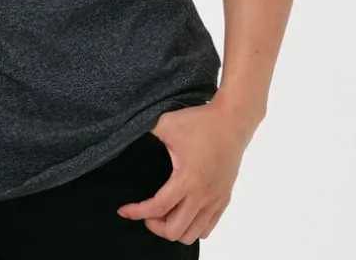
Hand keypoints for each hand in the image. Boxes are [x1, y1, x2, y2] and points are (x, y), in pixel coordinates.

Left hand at [115, 101, 251, 244]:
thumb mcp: (167, 123)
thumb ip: (146, 133)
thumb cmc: (201, 122)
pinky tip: (181, 212)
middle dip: (154, 225)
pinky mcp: (223, 199)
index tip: (123, 210)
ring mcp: (215, 200)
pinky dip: (191, 227)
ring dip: (173, 228)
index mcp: (188, 179)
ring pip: (192, 235)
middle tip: (146, 212)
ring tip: (163, 213)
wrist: (232, 121)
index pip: (158, 208)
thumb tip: (126, 136)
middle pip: (174, 231)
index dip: (137, 212)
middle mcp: (203, 195)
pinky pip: (206, 228)